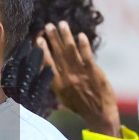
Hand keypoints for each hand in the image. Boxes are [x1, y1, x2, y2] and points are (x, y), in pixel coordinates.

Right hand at [39, 21, 120, 135]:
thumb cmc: (82, 108)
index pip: (48, 64)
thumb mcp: (65, 101)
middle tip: (48, 26)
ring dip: (65, 36)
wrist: (100, 115)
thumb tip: (50, 82)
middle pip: (58, 54)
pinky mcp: (93, 72)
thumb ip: (58, 89)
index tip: (38, 39)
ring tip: (61, 24)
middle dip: (52, 38)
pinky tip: (80, 35)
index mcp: (59, 84)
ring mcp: (80, 74)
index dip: (43, 51)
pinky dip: (83, 45)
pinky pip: (87, 56)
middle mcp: (67, 77)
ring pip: (71, 52)